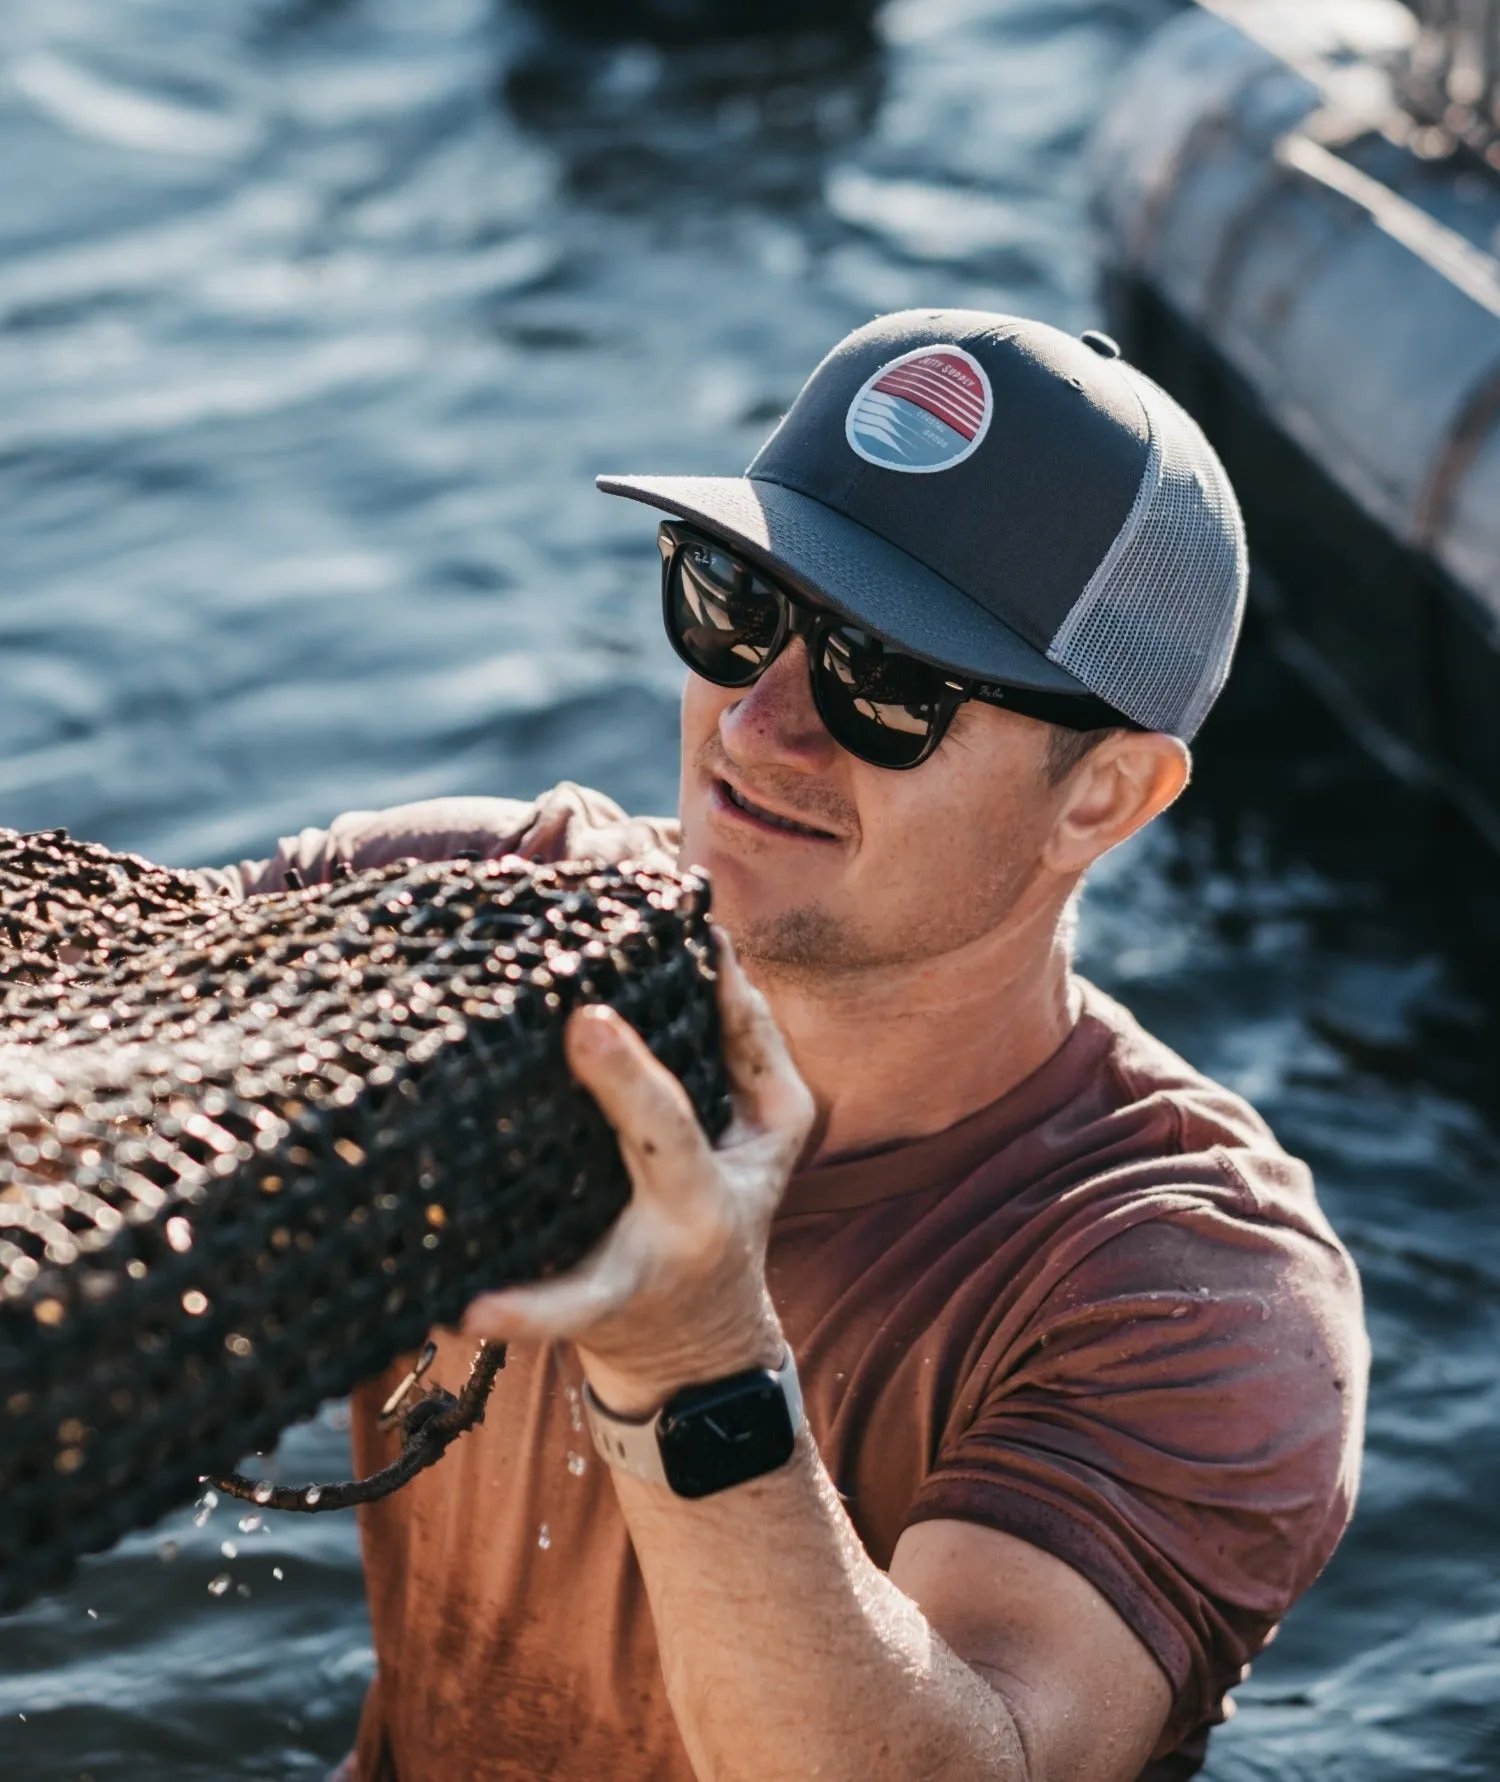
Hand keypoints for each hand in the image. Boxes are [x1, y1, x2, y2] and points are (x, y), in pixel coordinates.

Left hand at [461, 930, 815, 1415]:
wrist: (705, 1343)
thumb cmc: (730, 1202)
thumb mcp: (770, 1131)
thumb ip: (750, 1041)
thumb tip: (710, 946)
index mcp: (717, 1178)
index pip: (682, 1108)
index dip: (644, 1060)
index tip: (593, 1010)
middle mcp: (678, 1224)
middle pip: (661, 1147)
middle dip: (628, 1089)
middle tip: (582, 1026)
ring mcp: (624, 1279)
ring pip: (583, 1294)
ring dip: (532, 1303)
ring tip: (473, 1291)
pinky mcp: (580, 1317)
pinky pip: (542, 1324)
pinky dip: (508, 1320)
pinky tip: (452, 1311)